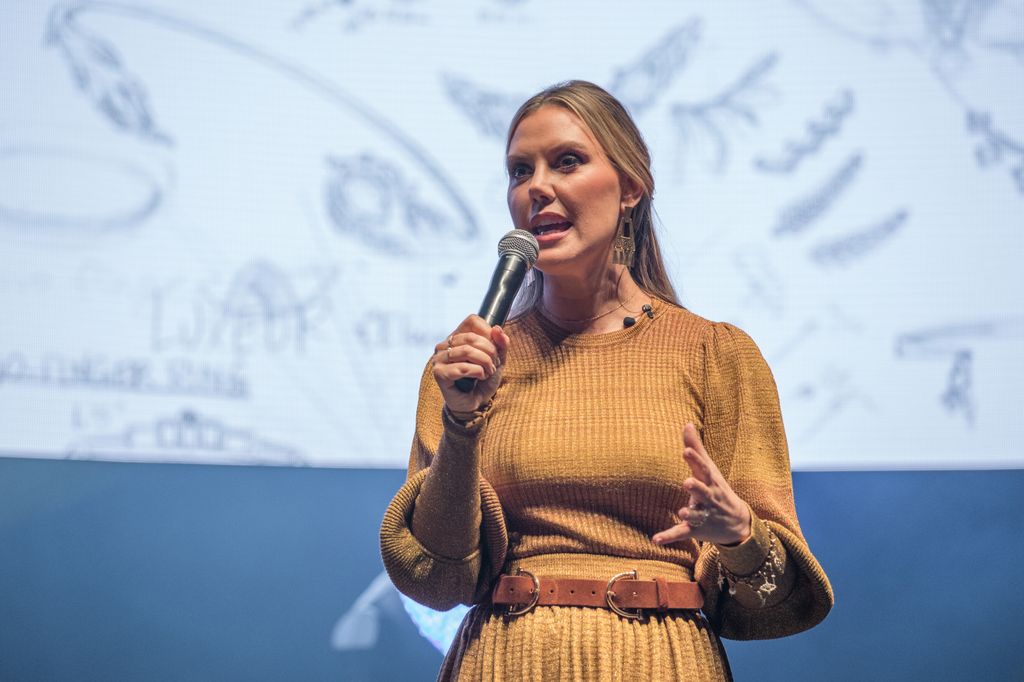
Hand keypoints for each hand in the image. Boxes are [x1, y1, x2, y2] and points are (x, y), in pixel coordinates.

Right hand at [432, 315, 509, 413]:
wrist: (475, 404)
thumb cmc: (483, 380)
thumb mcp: (498, 359)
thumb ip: (501, 344)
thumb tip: (497, 328)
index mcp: (457, 336)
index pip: (472, 320)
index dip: (488, 332)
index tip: (494, 348)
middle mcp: (444, 345)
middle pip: (471, 337)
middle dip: (489, 352)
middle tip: (493, 365)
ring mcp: (439, 359)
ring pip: (467, 351)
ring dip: (485, 363)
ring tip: (487, 372)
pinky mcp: (439, 373)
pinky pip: (462, 367)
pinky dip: (477, 372)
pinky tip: (479, 378)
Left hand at [652, 423, 751, 546]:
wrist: (737, 523)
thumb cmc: (717, 489)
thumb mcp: (709, 469)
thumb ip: (696, 448)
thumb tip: (686, 423)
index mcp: (710, 481)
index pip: (704, 469)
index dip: (695, 460)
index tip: (686, 451)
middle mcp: (709, 498)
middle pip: (703, 492)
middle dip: (696, 487)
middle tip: (687, 482)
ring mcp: (703, 515)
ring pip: (696, 515)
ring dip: (689, 514)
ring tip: (682, 512)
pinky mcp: (696, 530)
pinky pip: (682, 533)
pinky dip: (669, 536)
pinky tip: (655, 539)